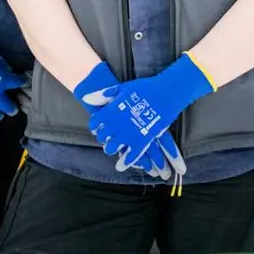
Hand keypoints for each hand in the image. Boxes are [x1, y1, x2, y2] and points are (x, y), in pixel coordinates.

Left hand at [87, 53, 211, 168]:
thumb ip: (103, 95)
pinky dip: (124, 162)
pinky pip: (131, 156)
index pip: (95, 123)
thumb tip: (86, 99)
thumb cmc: (145, 88)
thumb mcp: (122, 88)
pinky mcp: (142, 141)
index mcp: (110, 111)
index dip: (96, 125)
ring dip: (111, 148)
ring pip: (112, 148)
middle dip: (103, 136)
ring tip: (114, 146)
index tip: (98, 126)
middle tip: (107, 135)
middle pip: (102, 136)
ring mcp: (129, 134)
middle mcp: (116, 125)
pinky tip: (121, 166)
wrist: (167, 93)